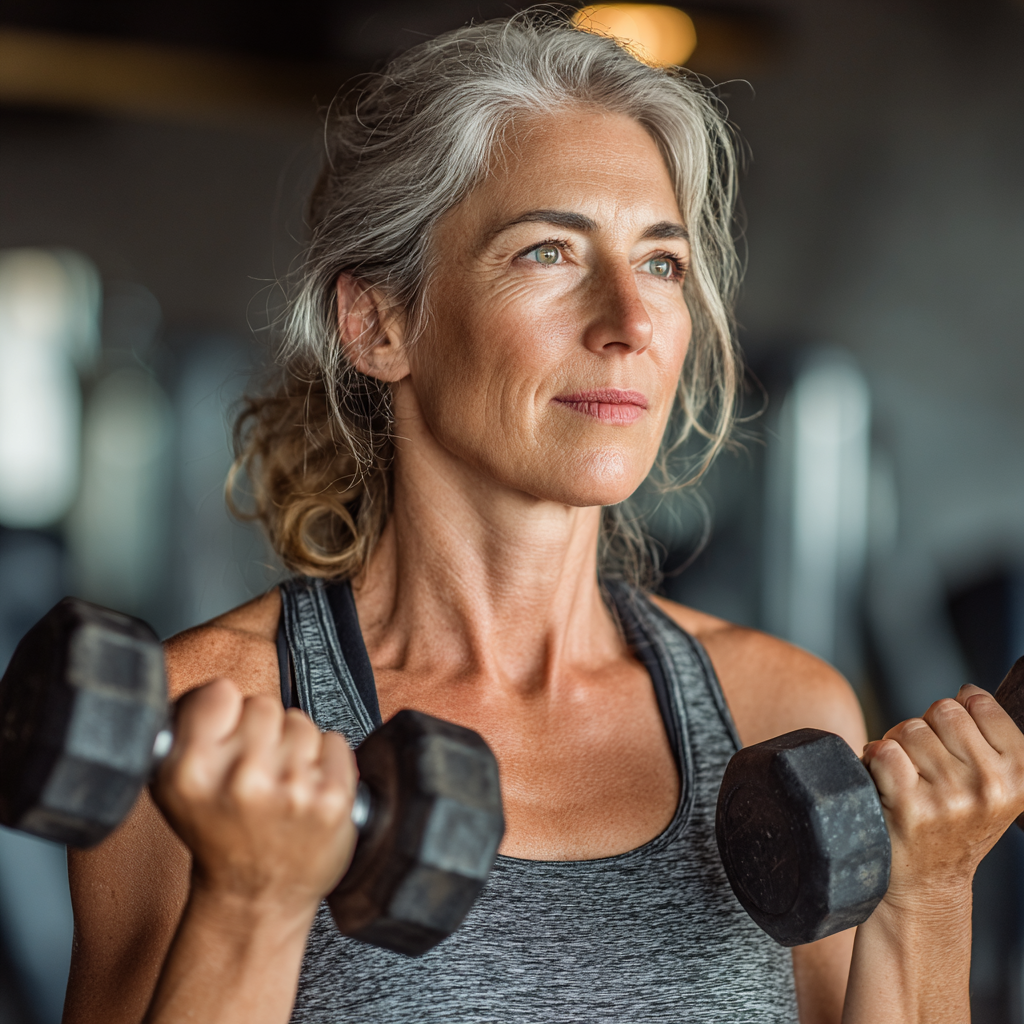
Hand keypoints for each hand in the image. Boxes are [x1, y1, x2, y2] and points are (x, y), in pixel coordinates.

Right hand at [152, 678, 358, 921]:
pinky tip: (307, 790)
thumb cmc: (220, 836)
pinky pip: (334, 742)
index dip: (226, 709)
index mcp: (193, 772)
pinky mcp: (332, 798)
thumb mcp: (175, 789)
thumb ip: (187, 732)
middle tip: (257, 768)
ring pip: (301, 722)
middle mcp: (242, 779)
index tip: (228, 732)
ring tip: (281, 784)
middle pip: (265, 705)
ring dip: (296, 747)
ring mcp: (291, 788)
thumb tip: (212, 691)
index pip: (220, 693)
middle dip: (264, 730)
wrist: (256, 896)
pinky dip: (326, 761)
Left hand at [862, 684, 1023, 906]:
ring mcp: (952, 797)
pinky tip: (884, 785)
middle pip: (940, 710)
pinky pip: (884, 750)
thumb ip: (986, 734)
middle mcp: (992, 785)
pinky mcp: (913, 808)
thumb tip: (969, 690)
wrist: (928, 885)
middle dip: (924, 730)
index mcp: (1020, 773)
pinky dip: (873, 760)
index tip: (954, 751)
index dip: (953, 719)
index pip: (976, 701)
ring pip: (909, 728)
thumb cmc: (953, 823)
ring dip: (897, 746)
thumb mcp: (993, 782)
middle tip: (924, 769)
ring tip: (906, 780)